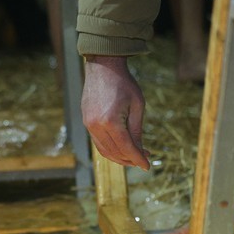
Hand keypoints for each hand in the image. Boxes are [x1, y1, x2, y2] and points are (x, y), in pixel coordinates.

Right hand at [82, 55, 150, 169]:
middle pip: (114, 152)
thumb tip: (140, 151)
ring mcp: (88, 124)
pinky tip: (120, 147)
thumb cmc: (124, 83)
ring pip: (104, 150)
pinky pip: (97, 142)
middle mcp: (96, 126)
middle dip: (129, 160)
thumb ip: (137, 131)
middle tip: (142, 161)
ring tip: (132, 157)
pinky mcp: (86, 121)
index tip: (147, 166)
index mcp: (111, 121)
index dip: (137, 159)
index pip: (126, 148)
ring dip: (118, 157)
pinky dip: (109, 149)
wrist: (103, 67)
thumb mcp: (137, 106)